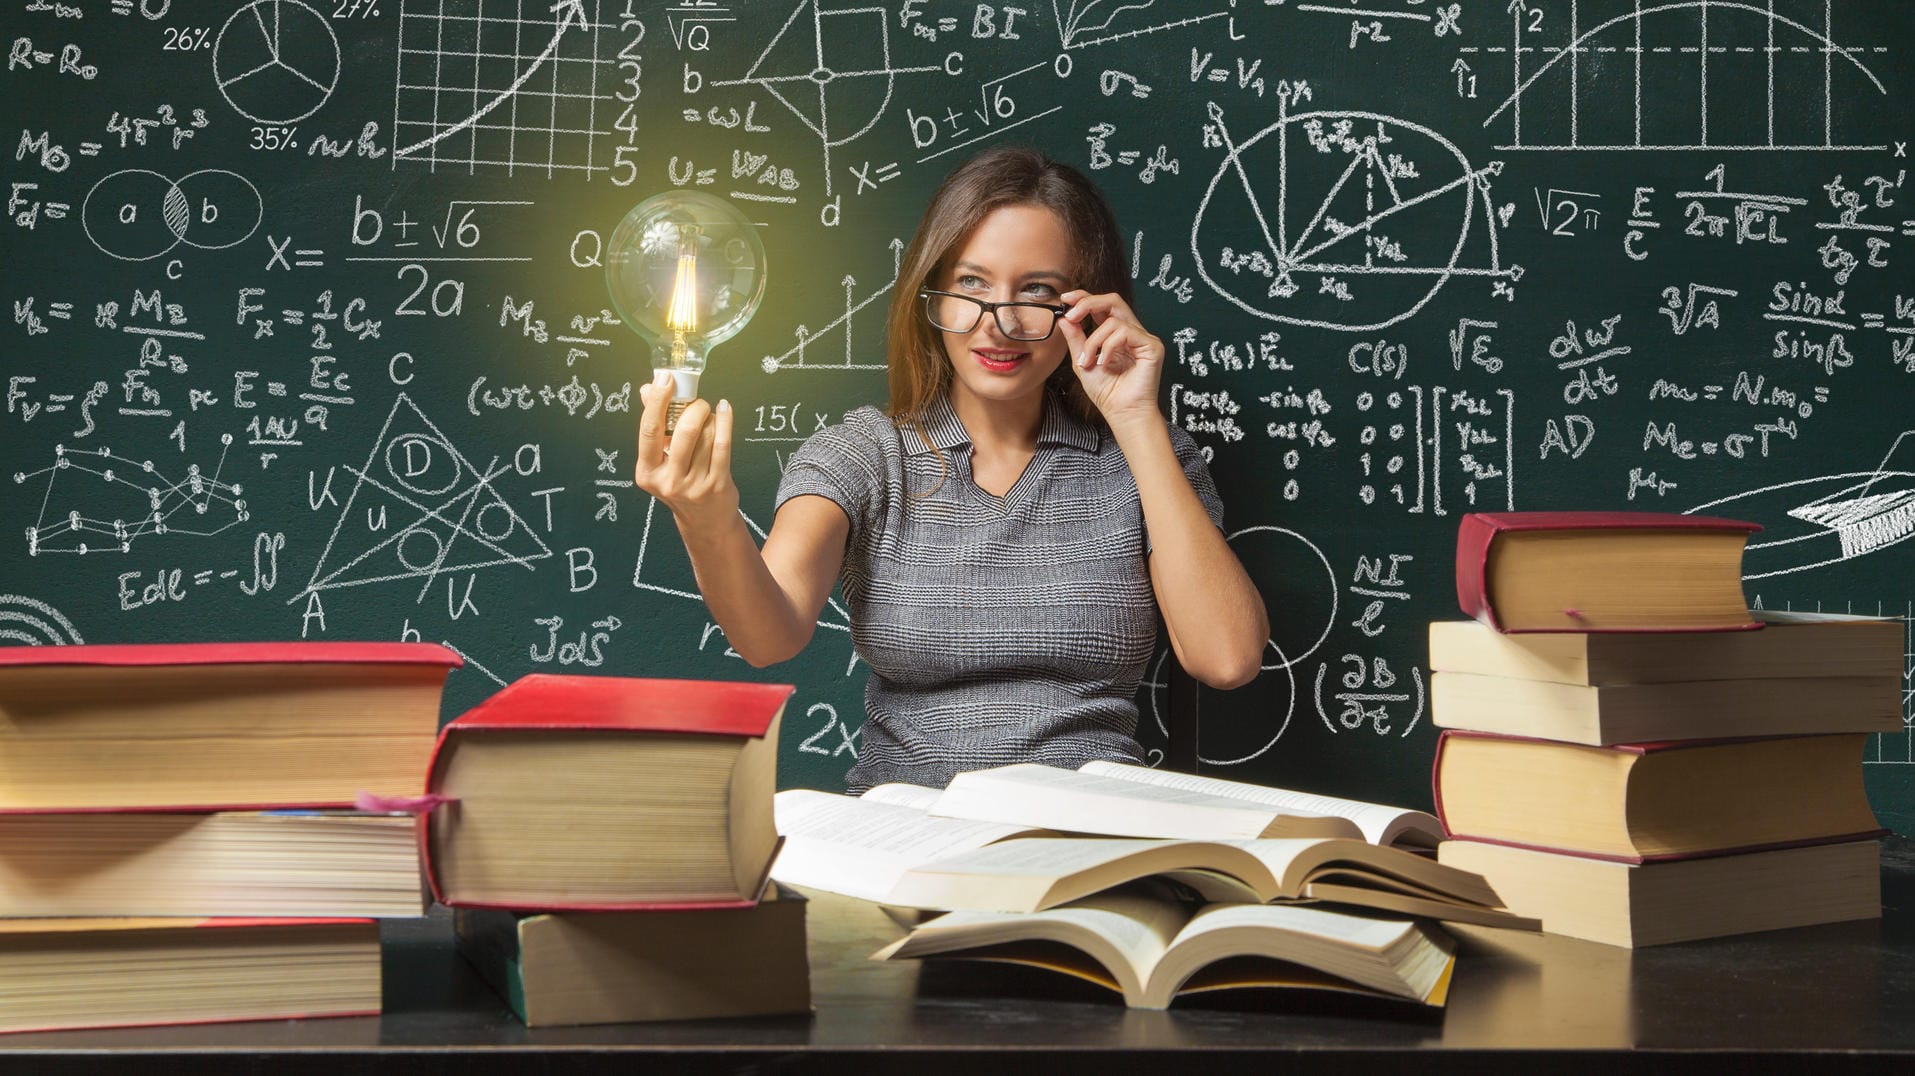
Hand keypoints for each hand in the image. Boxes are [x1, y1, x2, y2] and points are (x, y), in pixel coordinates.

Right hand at [632, 371, 737, 534]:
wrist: (705, 521)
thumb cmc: (681, 483)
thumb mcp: (661, 460)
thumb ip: (654, 425)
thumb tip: (647, 389)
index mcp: (647, 472)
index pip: (649, 430)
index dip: (657, 401)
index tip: (665, 379)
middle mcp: (668, 481)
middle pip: (683, 431)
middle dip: (694, 408)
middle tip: (698, 403)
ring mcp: (693, 485)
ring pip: (705, 436)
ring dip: (710, 419)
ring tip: (709, 419)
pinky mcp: (717, 484)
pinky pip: (722, 444)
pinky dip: (725, 422)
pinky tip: (724, 411)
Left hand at [1057, 290, 1164, 428]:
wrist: (1121, 413)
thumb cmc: (1106, 392)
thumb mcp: (1082, 361)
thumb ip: (1075, 338)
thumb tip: (1065, 317)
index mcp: (1116, 334)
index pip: (1102, 305)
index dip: (1084, 297)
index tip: (1065, 298)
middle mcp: (1132, 332)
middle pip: (1113, 300)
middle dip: (1088, 303)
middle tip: (1071, 315)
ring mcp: (1143, 338)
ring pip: (1114, 319)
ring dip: (1094, 340)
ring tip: (1089, 361)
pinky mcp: (1152, 346)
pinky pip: (1125, 332)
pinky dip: (1109, 346)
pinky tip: (1105, 363)